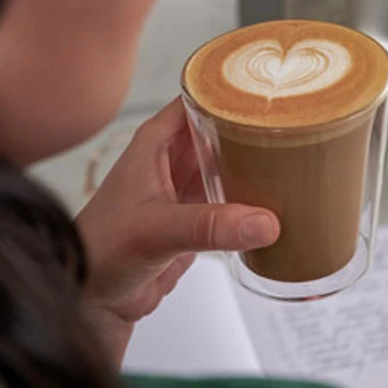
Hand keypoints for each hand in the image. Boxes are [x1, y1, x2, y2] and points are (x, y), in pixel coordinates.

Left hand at [76, 98, 278, 363]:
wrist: (90, 301)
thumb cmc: (99, 251)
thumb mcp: (156, 230)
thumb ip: (209, 225)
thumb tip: (264, 221)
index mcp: (156, 142)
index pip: (198, 99)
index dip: (231, 89)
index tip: (269, 85)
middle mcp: (172, 160)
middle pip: (220, 129)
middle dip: (253, 126)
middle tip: (296, 120)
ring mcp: (185, 190)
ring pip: (228, 163)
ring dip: (255, 163)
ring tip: (297, 154)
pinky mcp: (196, 220)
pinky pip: (231, 199)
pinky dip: (252, 199)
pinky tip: (279, 198)